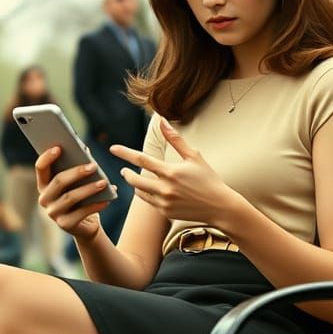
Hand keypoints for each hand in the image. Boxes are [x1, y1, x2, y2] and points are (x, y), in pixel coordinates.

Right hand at [35, 146, 111, 242]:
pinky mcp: (65, 224)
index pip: (41, 168)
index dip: (47, 157)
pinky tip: (107, 200)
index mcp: (44, 184)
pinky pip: (81, 213)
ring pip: (70, 197)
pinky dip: (95, 205)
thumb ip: (78, 166)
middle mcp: (45, 199)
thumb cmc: (82, 198)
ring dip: (88, 189)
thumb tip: (85, 150)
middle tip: (93, 166)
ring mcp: (53, 213)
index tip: (59, 147)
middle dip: (76, 172)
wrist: (86, 225)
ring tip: (103, 183)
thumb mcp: (78, 182)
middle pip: (58, 182)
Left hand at [110, 118, 235, 224]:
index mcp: (171, 172)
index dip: (125, 153)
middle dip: (126, 173)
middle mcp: (165, 188)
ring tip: (133, 178)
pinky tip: (150, 190)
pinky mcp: (165, 213)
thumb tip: (162, 121)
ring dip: (134, 184)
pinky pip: (148, 202)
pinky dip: (146, 194)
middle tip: (124, 169)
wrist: (220, 207)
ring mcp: (164, 202)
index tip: (113, 148)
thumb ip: (175, 139)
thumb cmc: (208, 179)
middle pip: (134, 179)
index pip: (142, 160)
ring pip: (139, 192)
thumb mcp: (194, 156)